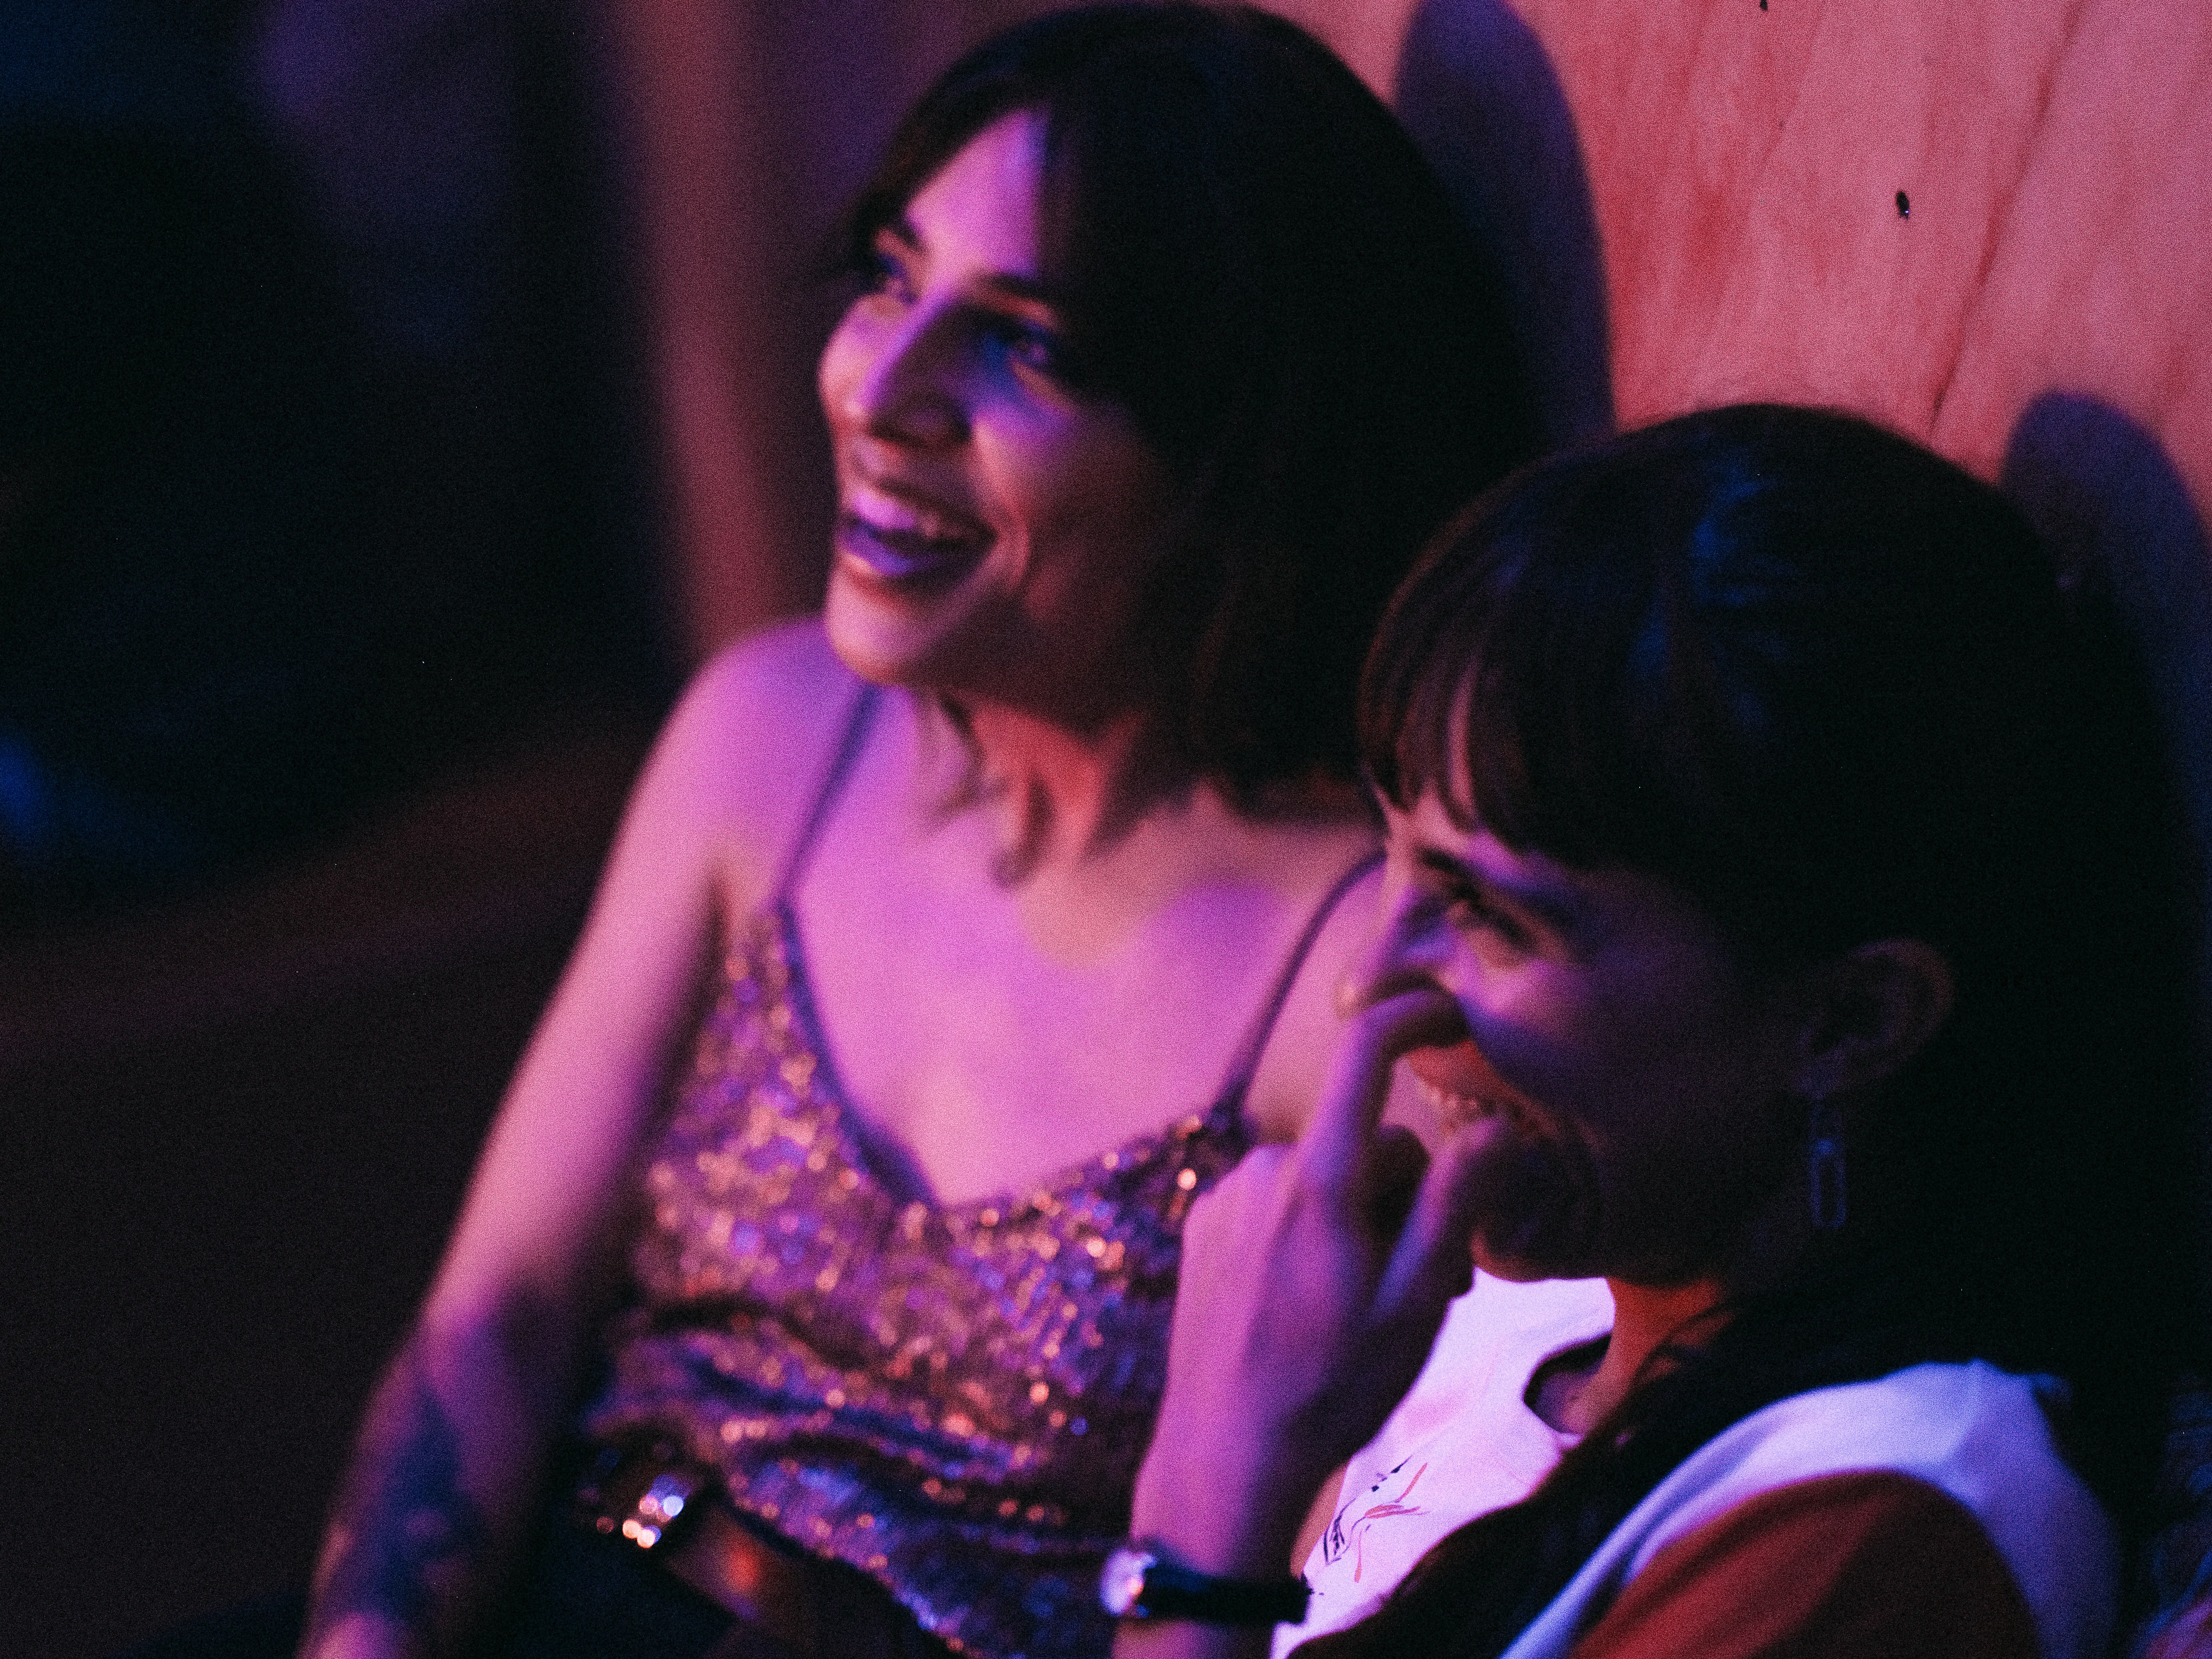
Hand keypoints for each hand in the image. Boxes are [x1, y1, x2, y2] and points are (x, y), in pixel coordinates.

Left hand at [1130, 984, 1489, 1578]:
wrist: (1225, 1456)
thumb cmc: (1332, 1390)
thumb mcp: (1417, 1304)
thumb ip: (1456, 1205)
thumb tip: (1496, 1128)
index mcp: (1318, 1181)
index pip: (1364, 1055)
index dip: (1410, 1017)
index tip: (1448, 1012)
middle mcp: (1264, 1172)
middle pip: (1366, 1146)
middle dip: (1406, 1201)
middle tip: (1427, 1287)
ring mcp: (1228, 1198)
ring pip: (1326, 1179)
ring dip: (1360, 1223)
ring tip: (1368, 1308)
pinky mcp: (1207, 1226)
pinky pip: (1281, 1204)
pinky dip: (1312, 1235)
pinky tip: (1313, 1304)